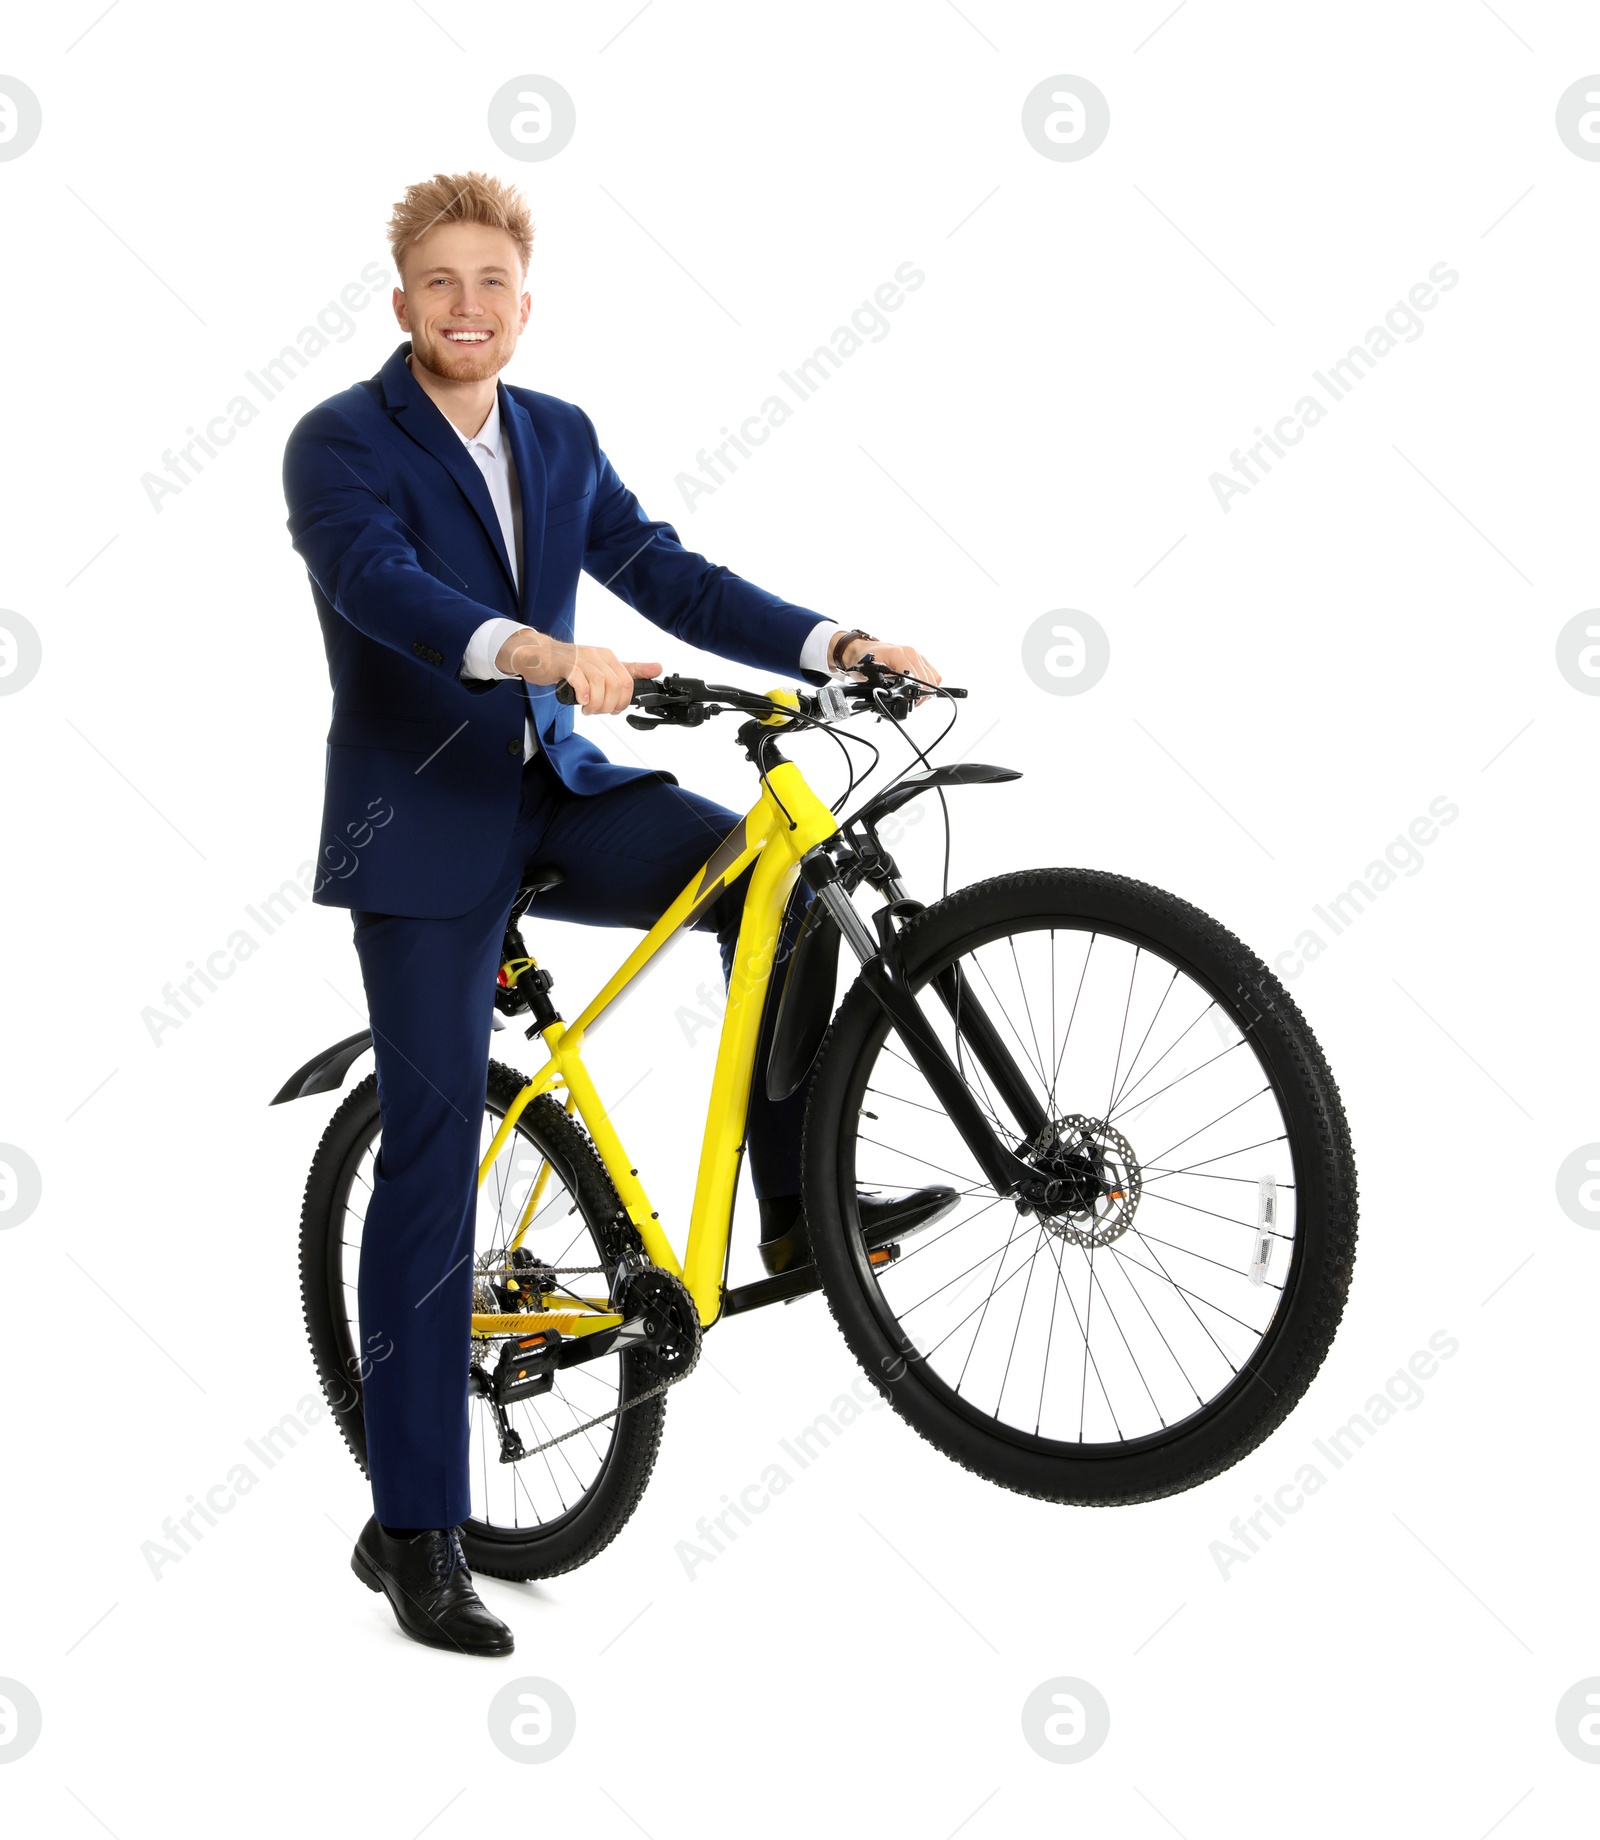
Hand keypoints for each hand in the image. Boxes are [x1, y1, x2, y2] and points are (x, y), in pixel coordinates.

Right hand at [495, 629, 662, 715]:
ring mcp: (581, 659)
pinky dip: (584, 695)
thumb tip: (657, 668)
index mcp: (608, 657)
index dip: (623, 701)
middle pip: (616, 685)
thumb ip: (627, 669)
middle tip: (598, 711)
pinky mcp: (565, 664)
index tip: (614, 709)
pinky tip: (581, 701)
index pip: (628, 681)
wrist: (536, 655)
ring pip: (600, 684)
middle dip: (610, 705)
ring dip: (596, 703)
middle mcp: (597, 656)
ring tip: (588, 709)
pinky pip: (581, 681)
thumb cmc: (568, 665)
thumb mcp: (600, 667)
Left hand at [837, 636, 940, 703]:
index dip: (913, 694)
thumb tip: (892, 693)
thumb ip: (881, 682)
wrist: (861, 650)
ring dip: (926, 690)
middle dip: (920, 695)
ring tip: (913, 698)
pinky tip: (918, 689)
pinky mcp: (920, 659)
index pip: (916, 677)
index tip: (906, 702)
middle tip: (910, 703)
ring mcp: (916, 655)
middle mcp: (911, 652)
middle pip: (927, 680)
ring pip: (933, 677)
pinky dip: (928, 683)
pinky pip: (932, 673)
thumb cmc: (863, 659)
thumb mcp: (868, 673)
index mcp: (899, 654)